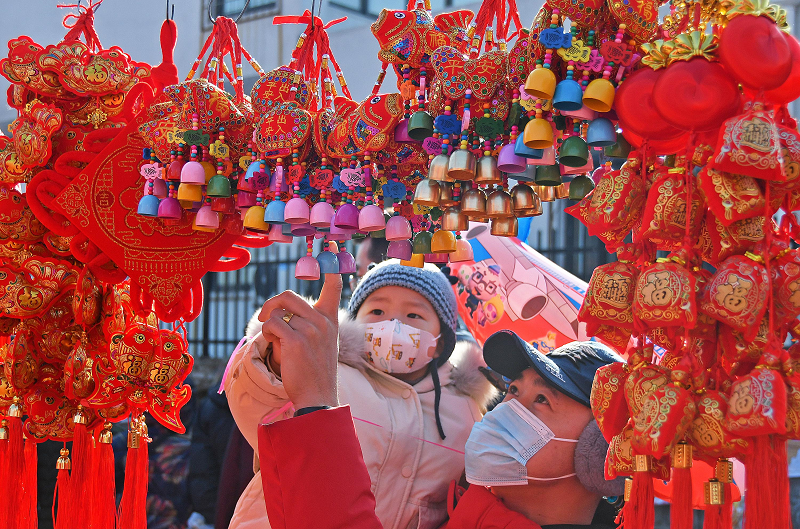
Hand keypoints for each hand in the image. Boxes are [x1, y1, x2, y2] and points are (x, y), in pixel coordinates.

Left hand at [258, 274, 342, 408]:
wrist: (317, 396)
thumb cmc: (315, 371)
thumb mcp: (322, 343)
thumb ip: (311, 324)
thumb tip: (283, 311)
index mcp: (330, 319)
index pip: (334, 286)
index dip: (331, 265)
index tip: (331, 246)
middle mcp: (322, 321)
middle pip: (289, 296)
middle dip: (271, 304)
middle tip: (263, 317)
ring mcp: (310, 330)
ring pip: (276, 313)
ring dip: (268, 325)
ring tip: (273, 340)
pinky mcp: (295, 340)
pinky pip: (271, 325)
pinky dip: (265, 334)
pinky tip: (272, 345)